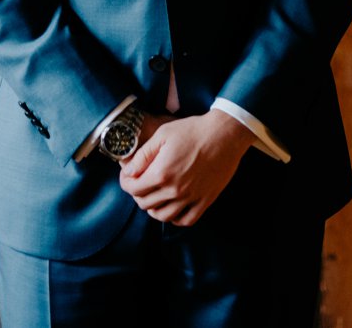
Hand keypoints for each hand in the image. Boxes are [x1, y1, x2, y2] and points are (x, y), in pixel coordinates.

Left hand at [118, 110, 252, 225]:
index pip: (133, 189)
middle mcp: (174, 190)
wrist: (225, 133)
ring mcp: (190, 197)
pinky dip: (176, 219)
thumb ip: (142, 155)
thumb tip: (128, 171)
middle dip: (138, 194)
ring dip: (154, 209)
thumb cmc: (194, 130)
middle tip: (141, 184)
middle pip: (145, 204)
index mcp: (161, 173)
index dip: (126, 182)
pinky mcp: (205, 200)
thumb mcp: (163, 134)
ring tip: (155, 197)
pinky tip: (174, 207)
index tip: (128, 176)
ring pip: (163, 216)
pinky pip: (186, 220)